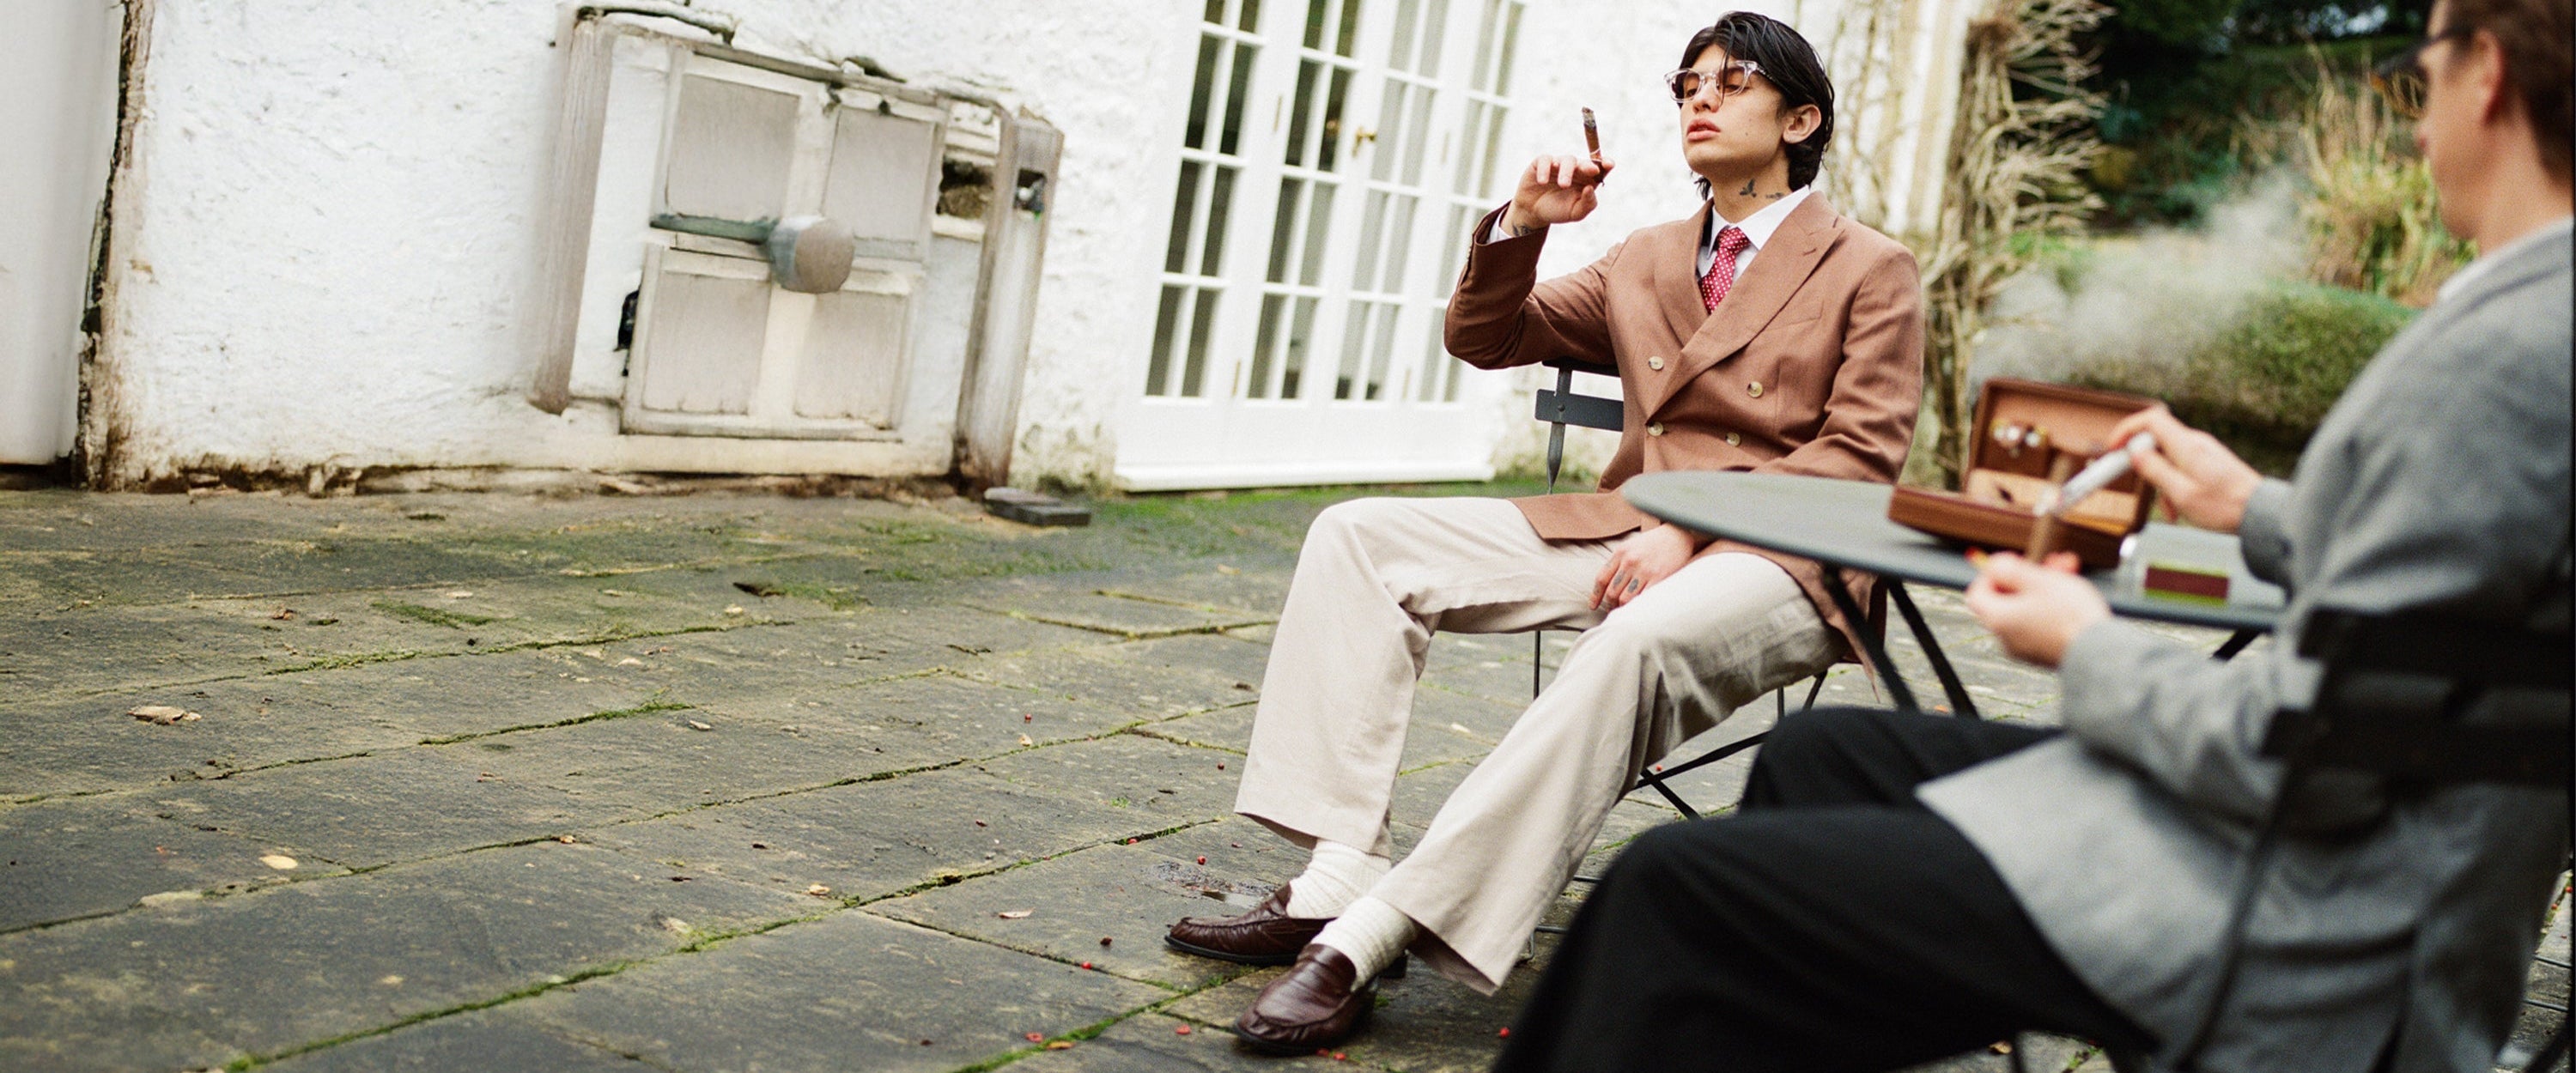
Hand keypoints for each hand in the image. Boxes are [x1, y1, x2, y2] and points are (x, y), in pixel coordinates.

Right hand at [1503, 153, 1615, 234]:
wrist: (1532, 212)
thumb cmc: (1557, 211)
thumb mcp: (1575, 213)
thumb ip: (1587, 203)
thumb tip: (1591, 187)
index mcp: (1587, 180)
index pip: (1600, 168)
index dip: (1606, 163)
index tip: (1609, 165)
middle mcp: (1575, 169)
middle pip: (1585, 162)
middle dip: (1589, 165)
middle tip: (1591, 170)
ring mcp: (1558, 164)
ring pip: (1567, 160)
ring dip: (1567, 171)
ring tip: (1563, 185)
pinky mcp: (1541, 163)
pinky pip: (1545, 160)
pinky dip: (1545, 169)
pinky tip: (1543, 182)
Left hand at [1591, 523, 1698, 610]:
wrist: (1678, 535)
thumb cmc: (1653, 543)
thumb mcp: (1631, 546)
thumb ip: (1618, 563)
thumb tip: (1605, 586)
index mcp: (1620, 553)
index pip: (1601, 579)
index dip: (1595, 596)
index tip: (1593, 606)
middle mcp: (1630, 561)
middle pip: (1612, 592)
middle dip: (1610, 604)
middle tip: (1614, 609)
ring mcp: (1645, 570)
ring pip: (1625, 599)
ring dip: (1623, 608)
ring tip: (1626, 610)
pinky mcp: (1659, 578)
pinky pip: (1643, 599)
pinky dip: (1638, 607)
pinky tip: (1638, 609)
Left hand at [1963, 551, 2107, 667]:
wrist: (2099, 653)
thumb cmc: (2069, 615)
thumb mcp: (2038, 580)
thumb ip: (2010, 570)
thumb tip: (1993, 565)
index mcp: (1997, 620)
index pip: (1977, 594)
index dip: (1991, 574)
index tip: (2014, 563)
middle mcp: (2005, 638)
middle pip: (2007, 599)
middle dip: (2030, 575)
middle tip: (2052, 561)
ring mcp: (2025, 648)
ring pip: (2028, 609)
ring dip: (2045, 586)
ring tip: (2069, 569)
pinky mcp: (2044, 654)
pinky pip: (2041, 624)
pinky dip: (2052, 607)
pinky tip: (2074, 594)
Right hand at [2105, 407, 2261, 533]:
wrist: (2259, 513)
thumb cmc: (2224, 506)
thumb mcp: (2181, 493)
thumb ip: (2155, 470)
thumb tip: (2135, 454)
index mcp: (2186, 446)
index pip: (2150, 420)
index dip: (2127, 430)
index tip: (2114, 448)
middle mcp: (2195, 442)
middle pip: (2156, 441)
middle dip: (2144, 466)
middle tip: (2140, 487)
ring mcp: (2203, 451)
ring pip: (2168, 458)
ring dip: (2161, 483)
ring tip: (2170, 509)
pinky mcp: (2209, 462)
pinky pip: (2182, 467)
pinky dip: (2174, 485)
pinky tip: (2182, 508)